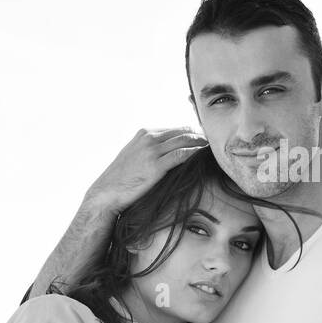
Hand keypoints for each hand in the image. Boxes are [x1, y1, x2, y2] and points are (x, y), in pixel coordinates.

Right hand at [83, 127, 208, 214]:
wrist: (106, 194)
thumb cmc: (120, 180)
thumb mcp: (133, 157)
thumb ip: (149, 151)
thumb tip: (168, 155)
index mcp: (144, 133)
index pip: (176, 128)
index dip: (193, 134)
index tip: (206, 141)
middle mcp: (148, 138)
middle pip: (184, 131)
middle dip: (201, 136)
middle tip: (215, 145)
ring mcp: (152, 150)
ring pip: (186, 140)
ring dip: (202, 144)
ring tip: (214, 151)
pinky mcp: (155, 165)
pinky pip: (182, 154)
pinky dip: (196, 153)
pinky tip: (204, 158)